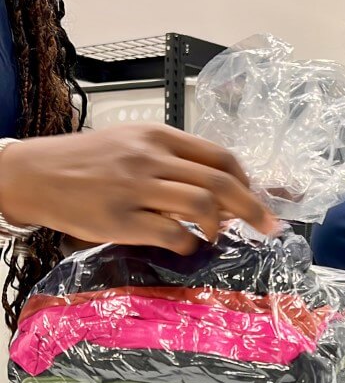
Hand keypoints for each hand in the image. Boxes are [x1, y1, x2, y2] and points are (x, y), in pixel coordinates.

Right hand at [0, 126, 276, 251]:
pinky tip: (186, 245)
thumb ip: (171, 160)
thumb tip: (218, 187)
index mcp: (158, 137)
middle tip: (269, 226)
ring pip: (201, 205)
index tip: (257, 199)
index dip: (247, 181)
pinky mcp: (121, 220)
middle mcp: (151, 158)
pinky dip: (189, 244)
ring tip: (214, 236)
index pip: (219, 156)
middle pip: (220, 182)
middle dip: (254, 207)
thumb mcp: (132, 144)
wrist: (36, 173)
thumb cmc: (86, 161)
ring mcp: (136, 189)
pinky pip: (171, 234)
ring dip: (219, 226)